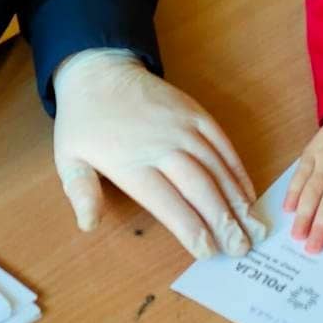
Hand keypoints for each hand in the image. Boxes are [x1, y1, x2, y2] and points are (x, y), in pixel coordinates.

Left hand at [53, 51, 259, 259]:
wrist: (100, 71)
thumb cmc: (84, 122)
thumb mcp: (68, 158)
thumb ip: (81, 192)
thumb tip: (88, 224)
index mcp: (130, 163)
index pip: (167, 202)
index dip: (190, 228)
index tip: (208, 251)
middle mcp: (162, 146)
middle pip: (199, 187)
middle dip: (223, 220)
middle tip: (241, 248)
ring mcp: (183, 127)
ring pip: (216, 167)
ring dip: (237, 199)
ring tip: (254, 227)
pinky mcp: (196, 113)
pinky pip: (223, 144)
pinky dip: (238, 170)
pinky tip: (248, 194)